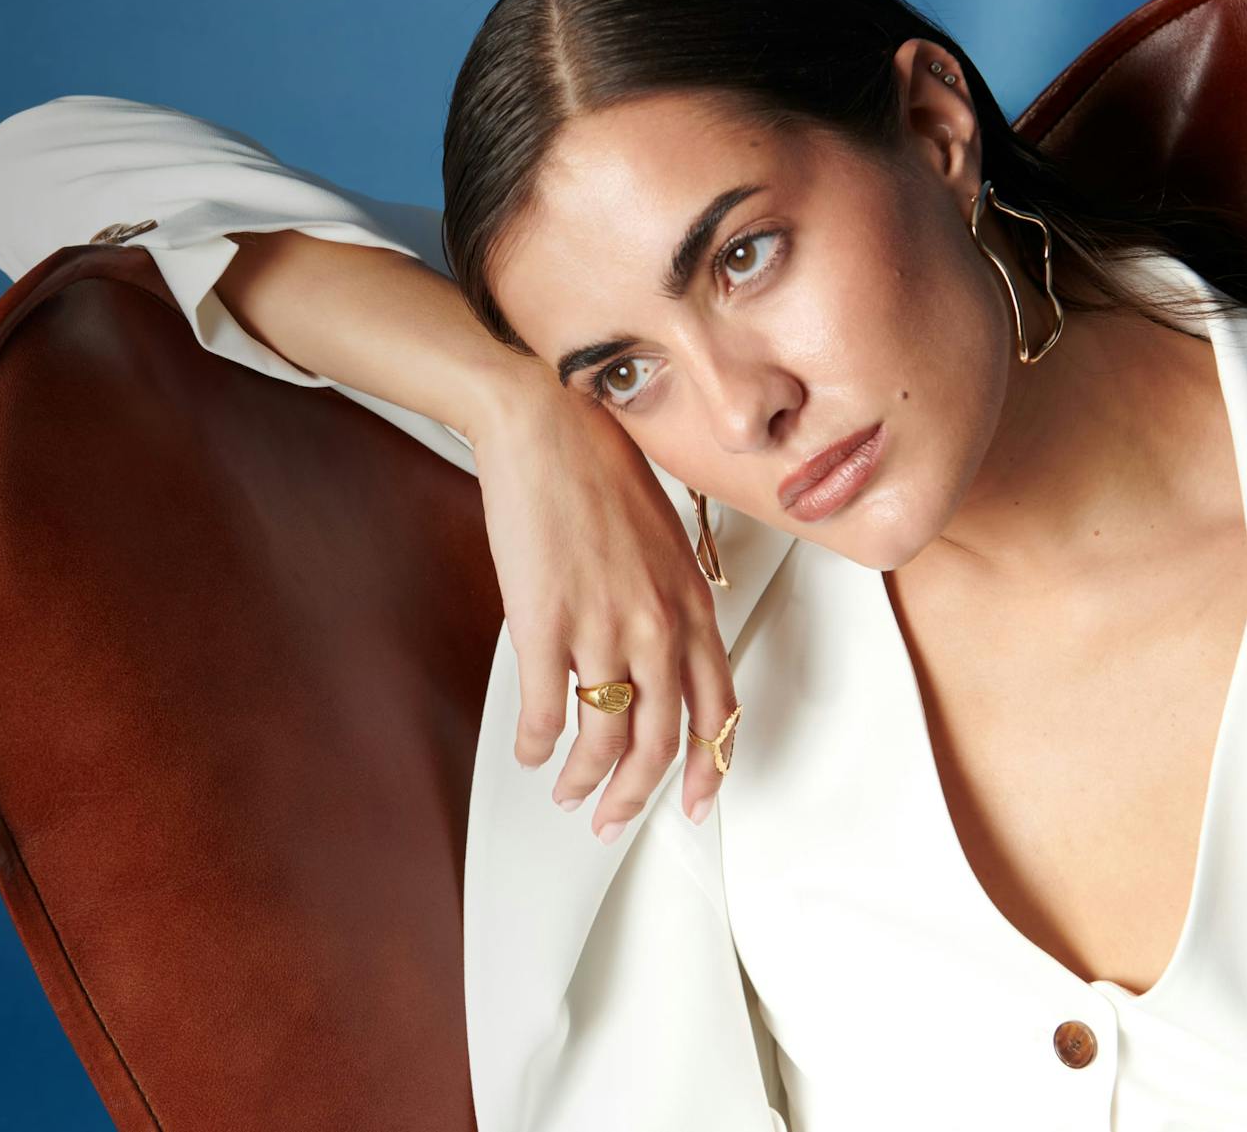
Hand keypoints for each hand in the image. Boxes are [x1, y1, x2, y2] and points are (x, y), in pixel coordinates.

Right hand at [466, 391, 739, 840]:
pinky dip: (536, 743)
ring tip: (566, 791)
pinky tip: (529, 749)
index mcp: (692, 606)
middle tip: (612, 818)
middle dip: (634, 796)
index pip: (717, 711)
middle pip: (658, 742)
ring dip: (583, 780)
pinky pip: (545, 712)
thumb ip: (669, 604)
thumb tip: (655, 655)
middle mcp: (658, 625)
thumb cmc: (600, 471)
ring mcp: (603, 628)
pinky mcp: (546, 624)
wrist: (547, 428)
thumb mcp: (665, 543)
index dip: (705, 768)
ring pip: (603, 738)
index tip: (692, 802)